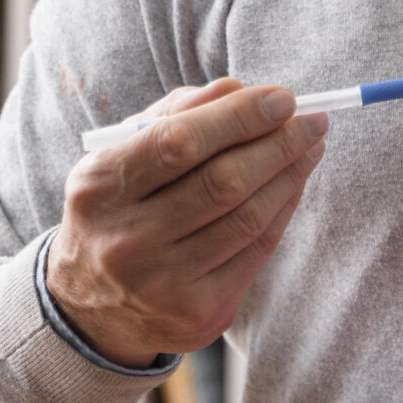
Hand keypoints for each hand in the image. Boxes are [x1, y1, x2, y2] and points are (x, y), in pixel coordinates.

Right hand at [48, 79, 326, 366]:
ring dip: (290, 175)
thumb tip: (237, 89)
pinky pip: (257, 252)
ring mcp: (164, 285)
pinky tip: (293, 184)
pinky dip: (282, 210)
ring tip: (310, 146)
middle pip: (223, 182)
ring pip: (248, 218)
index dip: (238, 117)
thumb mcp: (120, 156)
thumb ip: (174, 115)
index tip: (283, 98)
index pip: (178, 143)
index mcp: (98, 189)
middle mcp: (126, 242)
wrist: (91, 308)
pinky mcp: (199, 314)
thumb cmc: (118, 209)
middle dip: (278, 144)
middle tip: (311, 119)